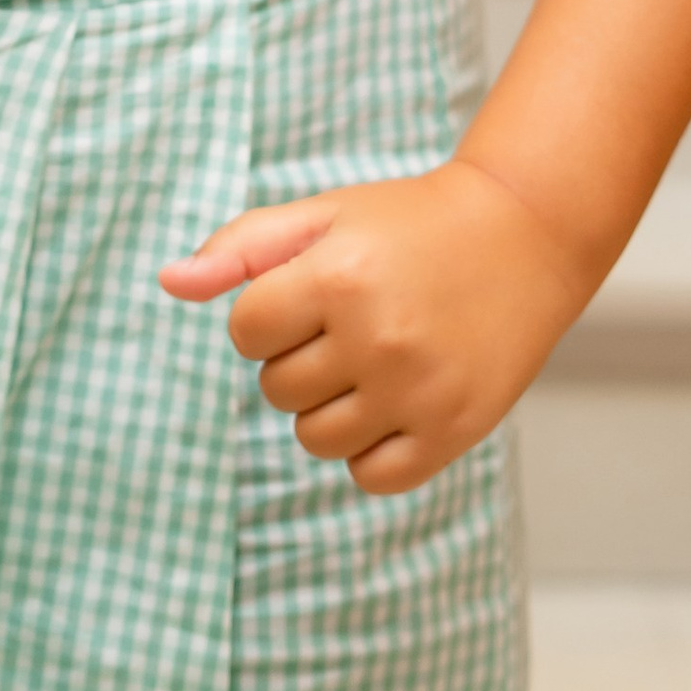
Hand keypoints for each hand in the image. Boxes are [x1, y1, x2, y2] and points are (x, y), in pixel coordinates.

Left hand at [160, 157, 589, 493]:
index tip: (309, 292)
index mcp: (338, 277)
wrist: (522, 234)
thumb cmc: (407, 224)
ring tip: (372, 360)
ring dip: (328, 408)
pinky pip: (371, 476)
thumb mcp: (324, 214)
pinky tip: (395, 401)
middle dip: (298, 358)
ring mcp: (418, 391)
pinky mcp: (453, 431)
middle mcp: (377, 338)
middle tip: (350, 320)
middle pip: (276, 390)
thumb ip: (241, 246)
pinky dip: (370, 450)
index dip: (267, 313)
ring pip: (315, 440)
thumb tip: (168, 283)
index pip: (245, 333)